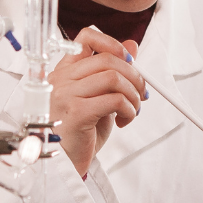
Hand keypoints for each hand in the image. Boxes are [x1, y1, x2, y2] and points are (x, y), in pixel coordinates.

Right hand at [49, 26, 146, 175]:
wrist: (63, 165)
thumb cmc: (78, 134)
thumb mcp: (98, 98)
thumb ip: (111, 72)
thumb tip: (132, 45)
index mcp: (63, 71)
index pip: (86, 38)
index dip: (113, 43)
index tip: (129, 60)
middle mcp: (61, 79)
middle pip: (107, 59)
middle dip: (134, 75)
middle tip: (141, 93)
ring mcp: (66, 94)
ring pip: (113, 78)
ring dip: (133, 94)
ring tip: (132, 110)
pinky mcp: (77, 112)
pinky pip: (114, 100)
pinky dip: (129, 109)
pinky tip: (124, 120)